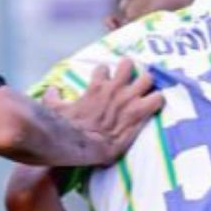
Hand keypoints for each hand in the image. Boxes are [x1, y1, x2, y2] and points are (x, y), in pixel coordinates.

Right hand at [44, 59, 162, 165]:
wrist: (83, 144)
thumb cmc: (68, 127)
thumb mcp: (54, 108)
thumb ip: (53, 97)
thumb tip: (51, 90)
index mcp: (96, 86)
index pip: (103, 68)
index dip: (106, 73)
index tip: (106, 79)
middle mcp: (114, 88)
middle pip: (129, 65)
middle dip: (132, 71)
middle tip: (133, 79)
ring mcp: (128, 99)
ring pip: (147, 79)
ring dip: (148, 85)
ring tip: (149, 91)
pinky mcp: (139, 113)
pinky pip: (157, 100)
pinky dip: (158, 101)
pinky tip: (157, 105)